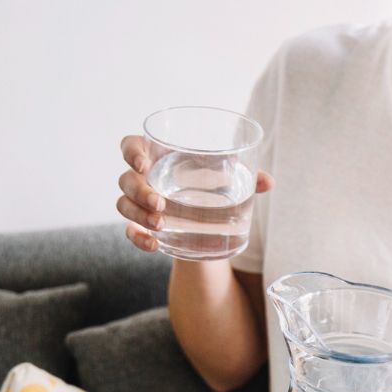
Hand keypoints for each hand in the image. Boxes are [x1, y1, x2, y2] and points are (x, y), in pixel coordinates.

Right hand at [116, 134, 274, 252]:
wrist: (212, 227)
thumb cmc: (217, 191)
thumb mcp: (232, 183)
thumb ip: (249, 178)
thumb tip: (268, 181)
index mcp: (160, 157)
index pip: (131, 146)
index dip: (131, 152)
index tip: (144, 164)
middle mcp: (145, 179)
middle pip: (126, 179)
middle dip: (139, 192)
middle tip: (161, 205)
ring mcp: (141, 205)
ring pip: (123, 205)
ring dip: (138, 214)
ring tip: (161, 224)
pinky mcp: (144, 228)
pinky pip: (130, 232)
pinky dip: (138, 238)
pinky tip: (153, 244)